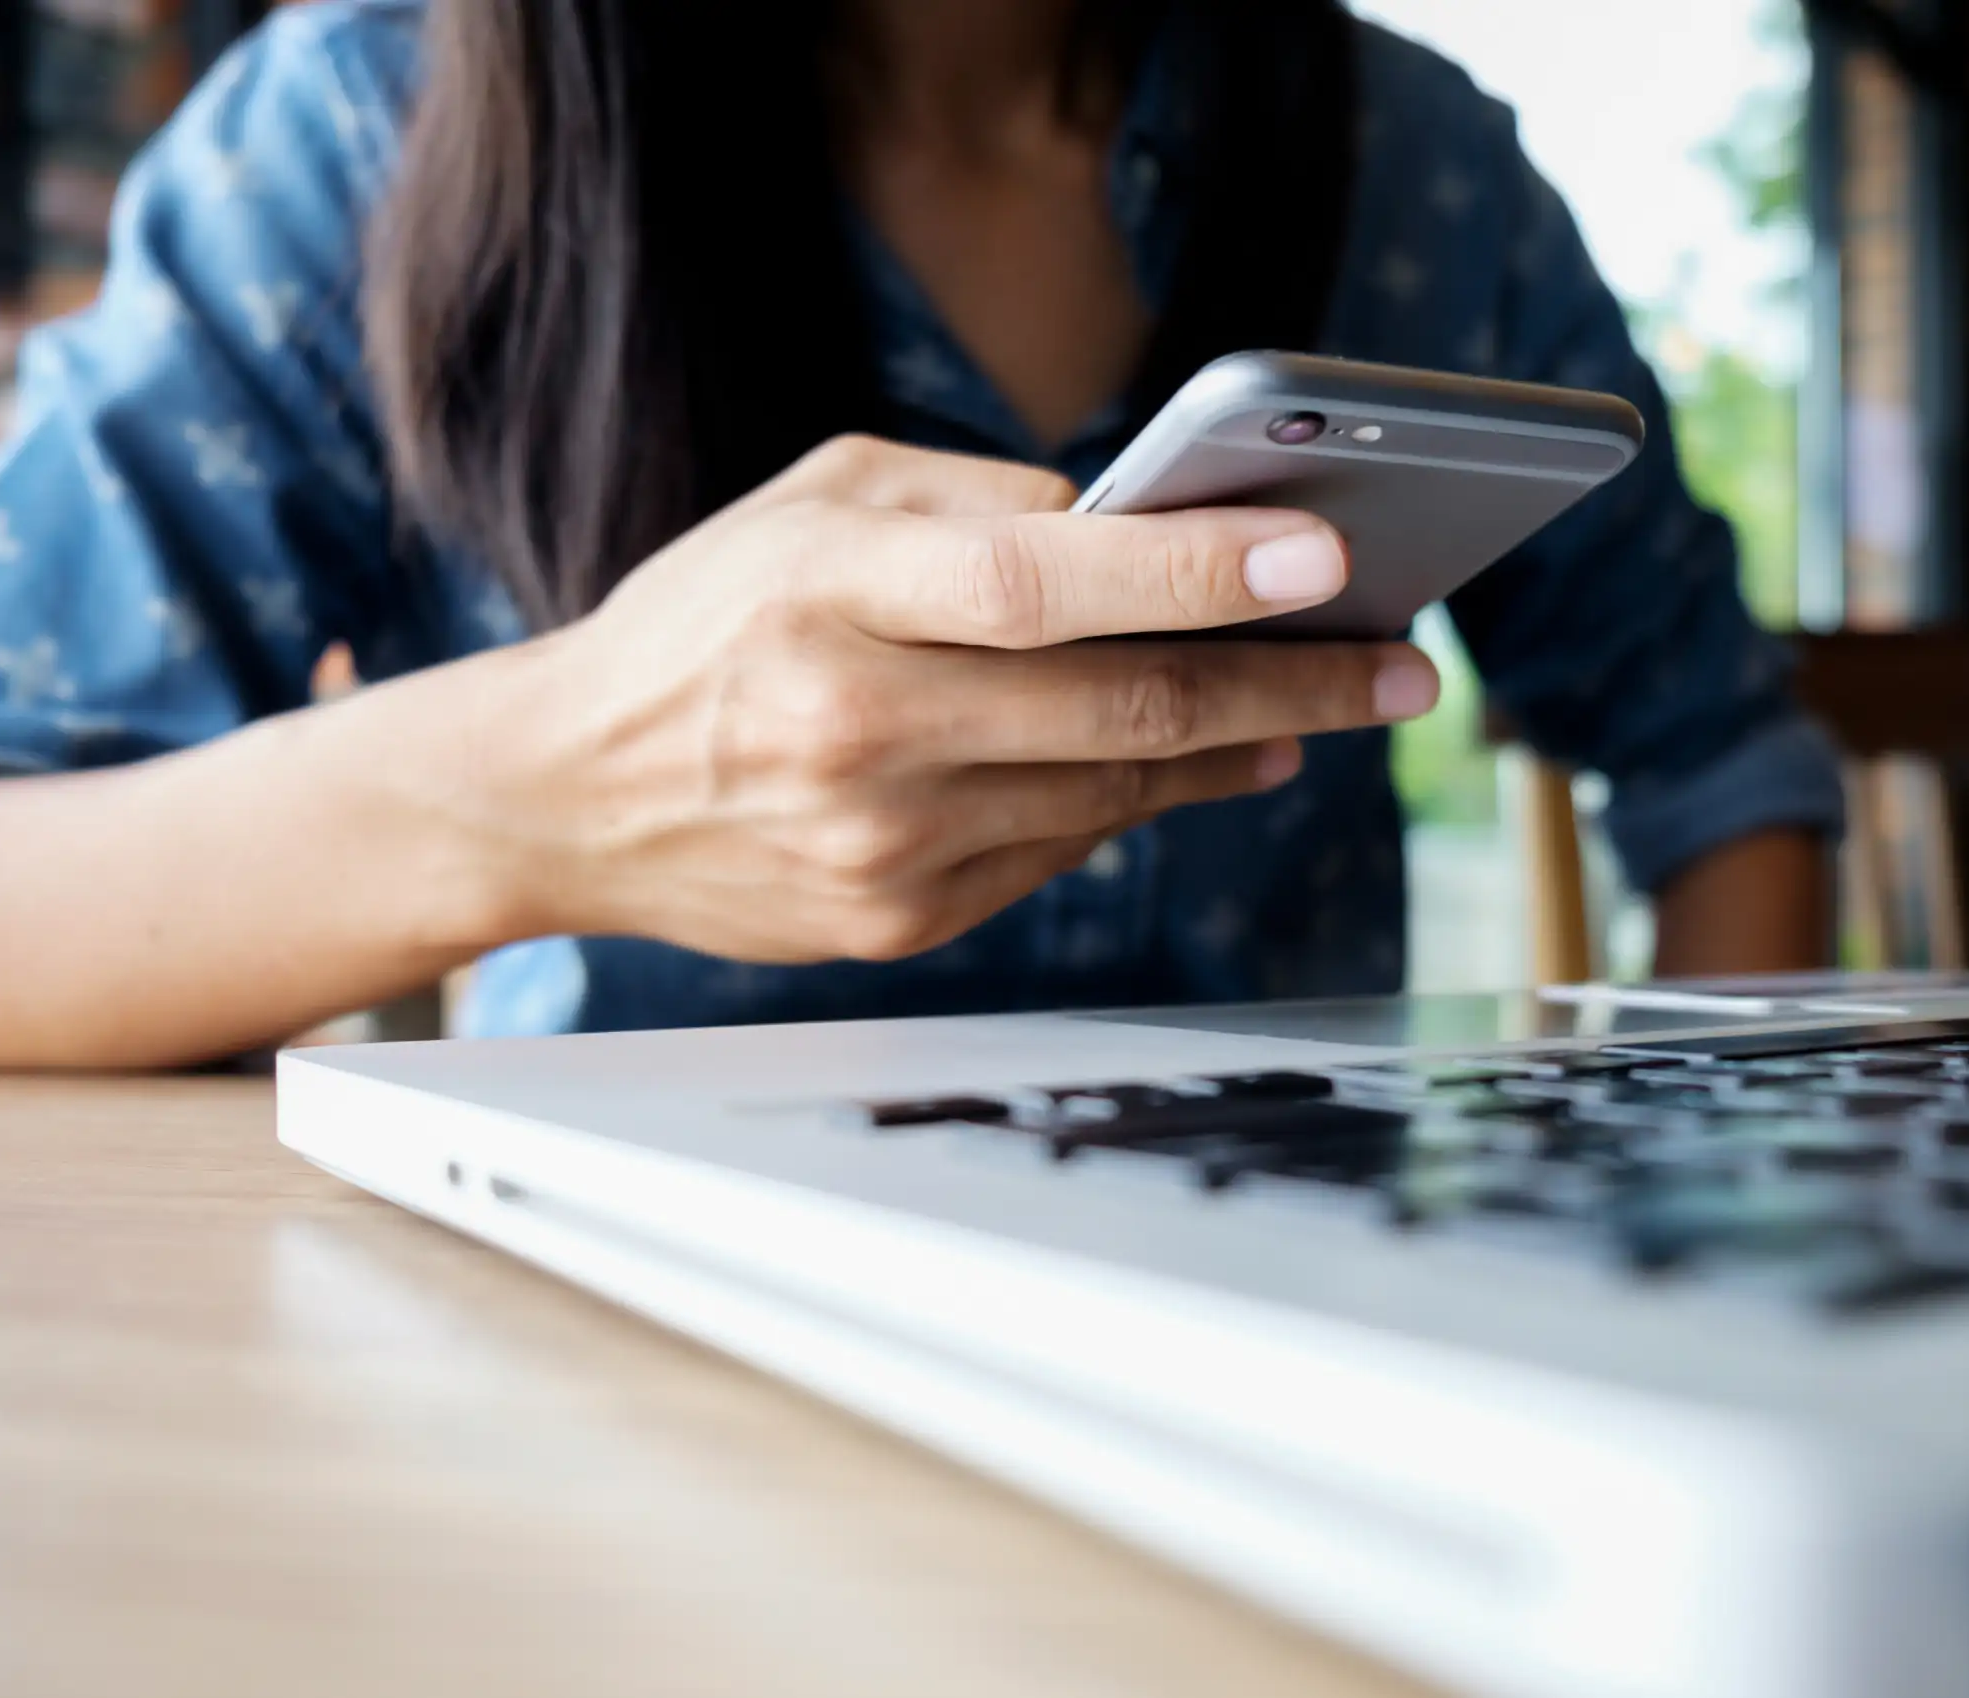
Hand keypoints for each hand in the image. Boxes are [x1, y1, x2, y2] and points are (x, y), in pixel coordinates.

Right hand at [462, 435, 1440, 961]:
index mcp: (830, 593)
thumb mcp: (815, 503)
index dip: (1197, 576)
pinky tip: (1194, 763)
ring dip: (1233, 749)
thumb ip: (980, 503)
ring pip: (1111, 795)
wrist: (568, 791)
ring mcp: (878, 844)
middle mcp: (856, 726)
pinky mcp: (896, 923)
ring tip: (1314, 706)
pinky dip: (1136, 803)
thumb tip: (1151, 527)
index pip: (1046, 585)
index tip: (1325, 563)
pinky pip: (1061, 855)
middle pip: (1118, 711)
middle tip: (1400, 668)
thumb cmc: (709, 618)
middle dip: (1286, 687)